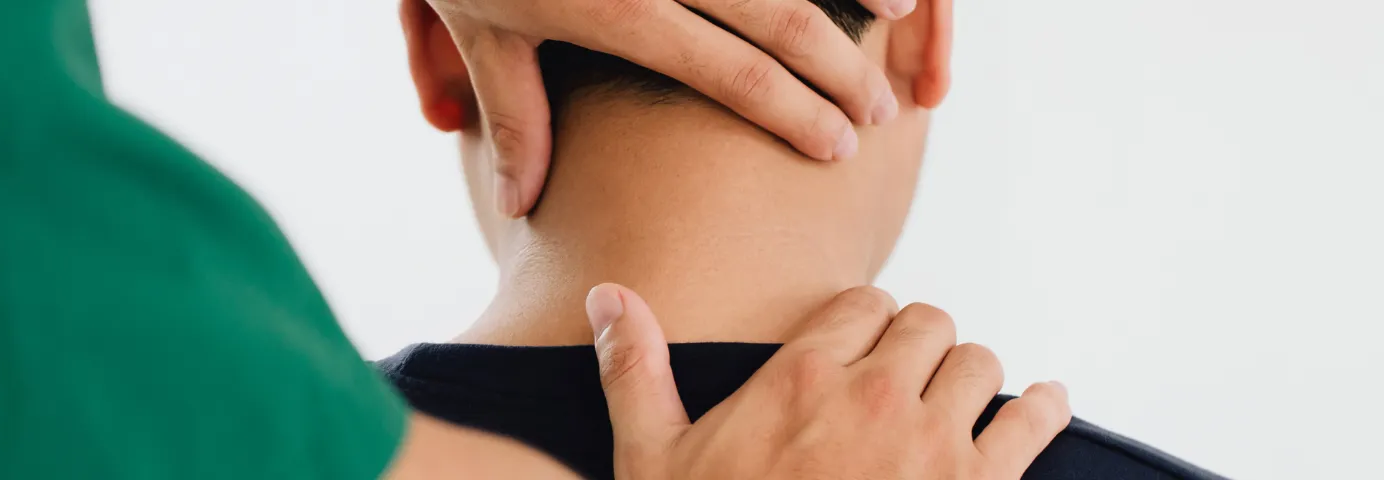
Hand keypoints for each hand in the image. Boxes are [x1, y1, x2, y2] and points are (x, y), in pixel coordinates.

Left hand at [418, 0, 914, 216]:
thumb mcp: (477, 27)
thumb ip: (513, 120)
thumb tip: (523, 206)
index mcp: (617, 9)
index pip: (731, 69)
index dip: (794, 110)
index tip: (841, 146)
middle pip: (776, 16)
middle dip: (840, 66)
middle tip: (881, 108)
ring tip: (906, 9)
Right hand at [585, 284, 1072, 478]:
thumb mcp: (656, 460)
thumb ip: (636, 370)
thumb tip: (608, 295)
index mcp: (800, 377)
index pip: (864, 304)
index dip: (868, 322)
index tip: (868, 344)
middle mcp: (875, 394)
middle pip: (928, 325)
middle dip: (921, 347)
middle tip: (912, 377)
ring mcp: (933, 442)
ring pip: (979, 365)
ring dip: (971, 379)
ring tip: (962, 399)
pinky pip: (1033, 421)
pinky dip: (1043, 409)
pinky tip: (1045, 404)